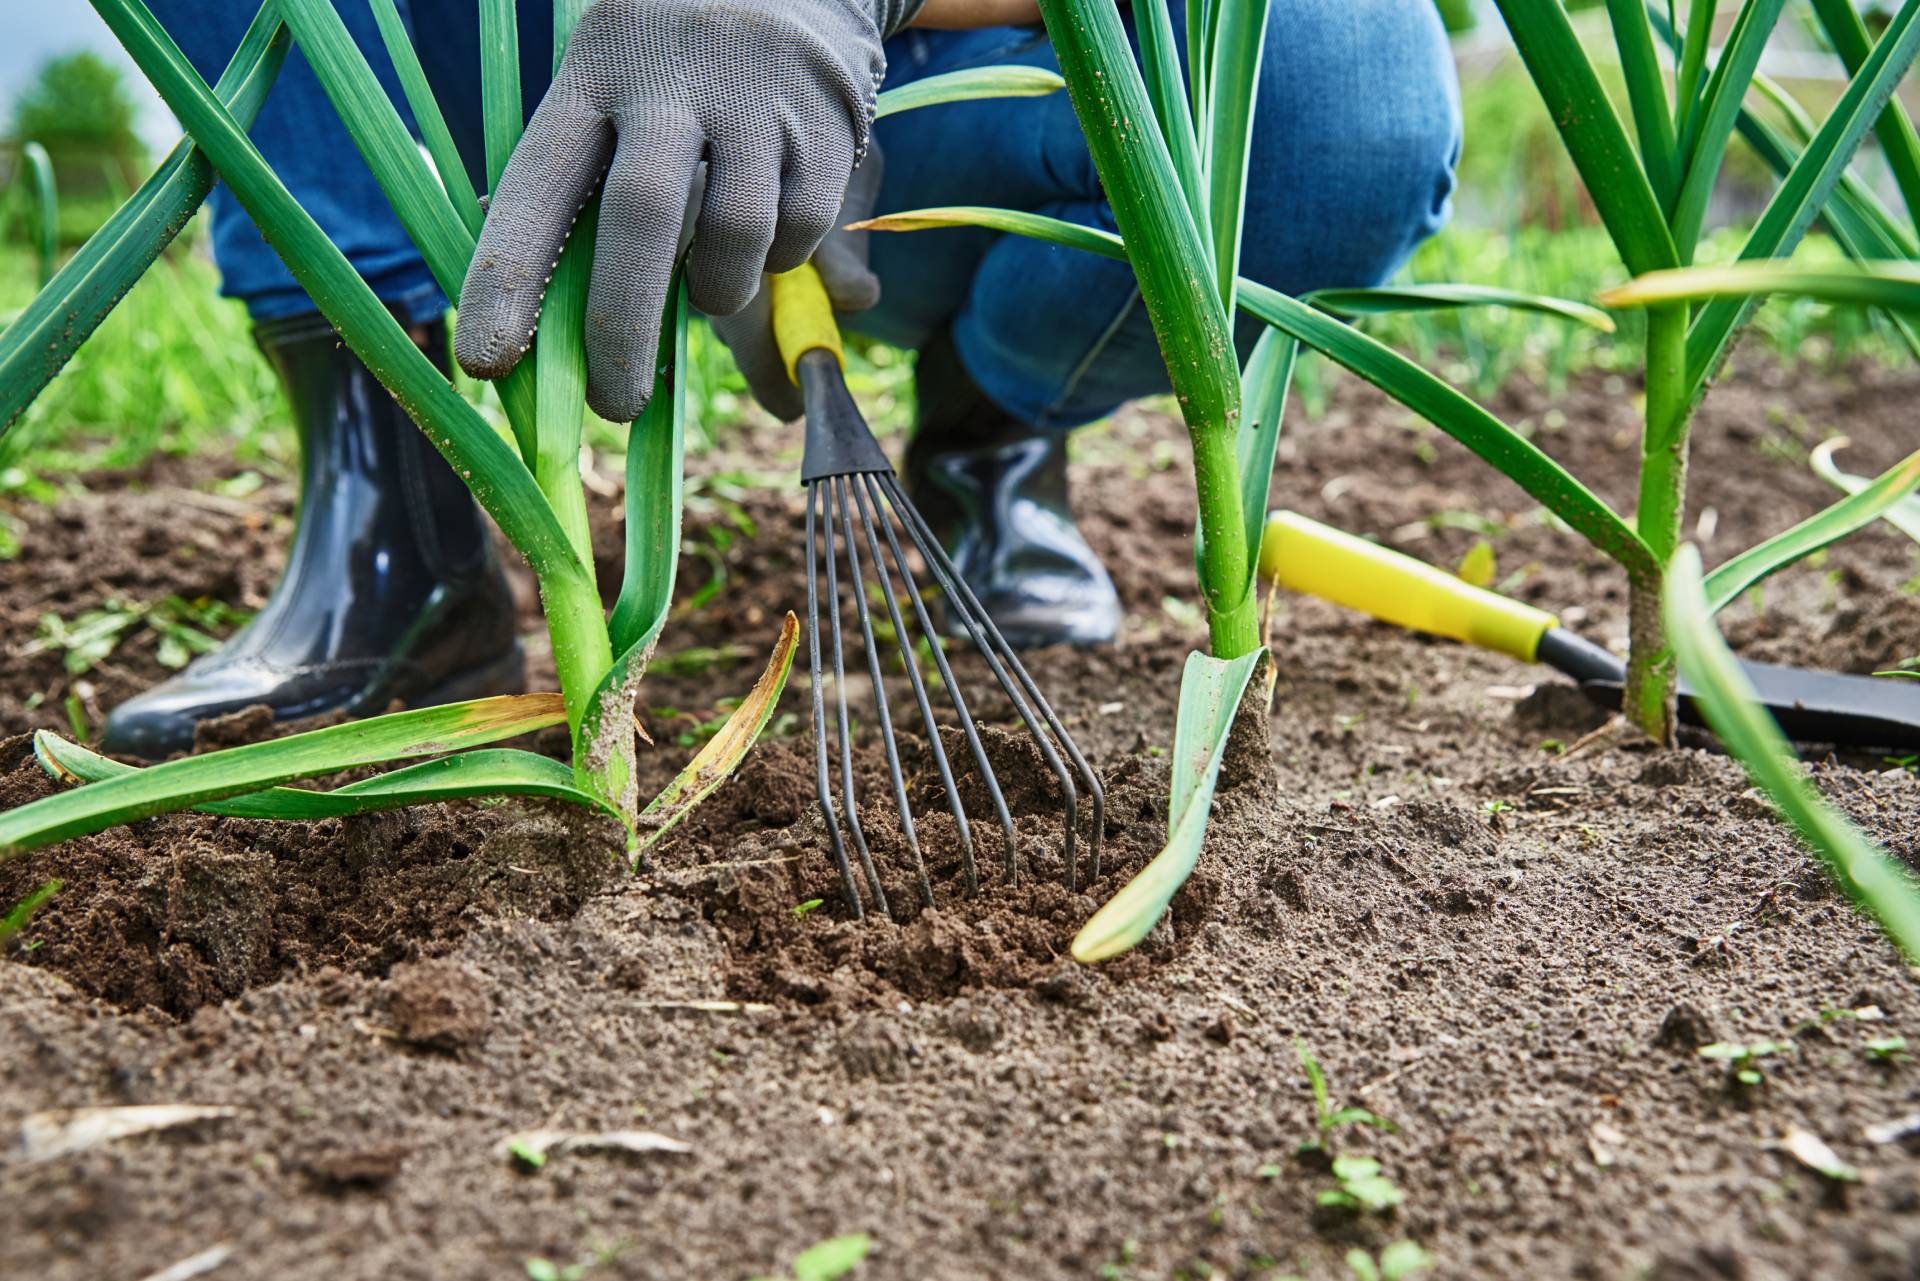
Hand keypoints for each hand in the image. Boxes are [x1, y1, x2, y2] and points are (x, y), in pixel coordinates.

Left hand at [454, 0, 916, 422]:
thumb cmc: (679, 74)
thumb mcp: (623, 111)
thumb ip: (609, 222)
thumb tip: (608, 353)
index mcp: (589, 81)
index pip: (535, 186)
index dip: (507, 278)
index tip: (488, 363)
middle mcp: (667, 82)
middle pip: (641, 218)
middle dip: (622, 328)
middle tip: (615, 406)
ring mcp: (751, 99)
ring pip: (734, 236)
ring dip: (718, 290)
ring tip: (712, 288)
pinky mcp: (824, 122)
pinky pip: (799, 228)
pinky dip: (782, 255)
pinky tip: (771, 231)